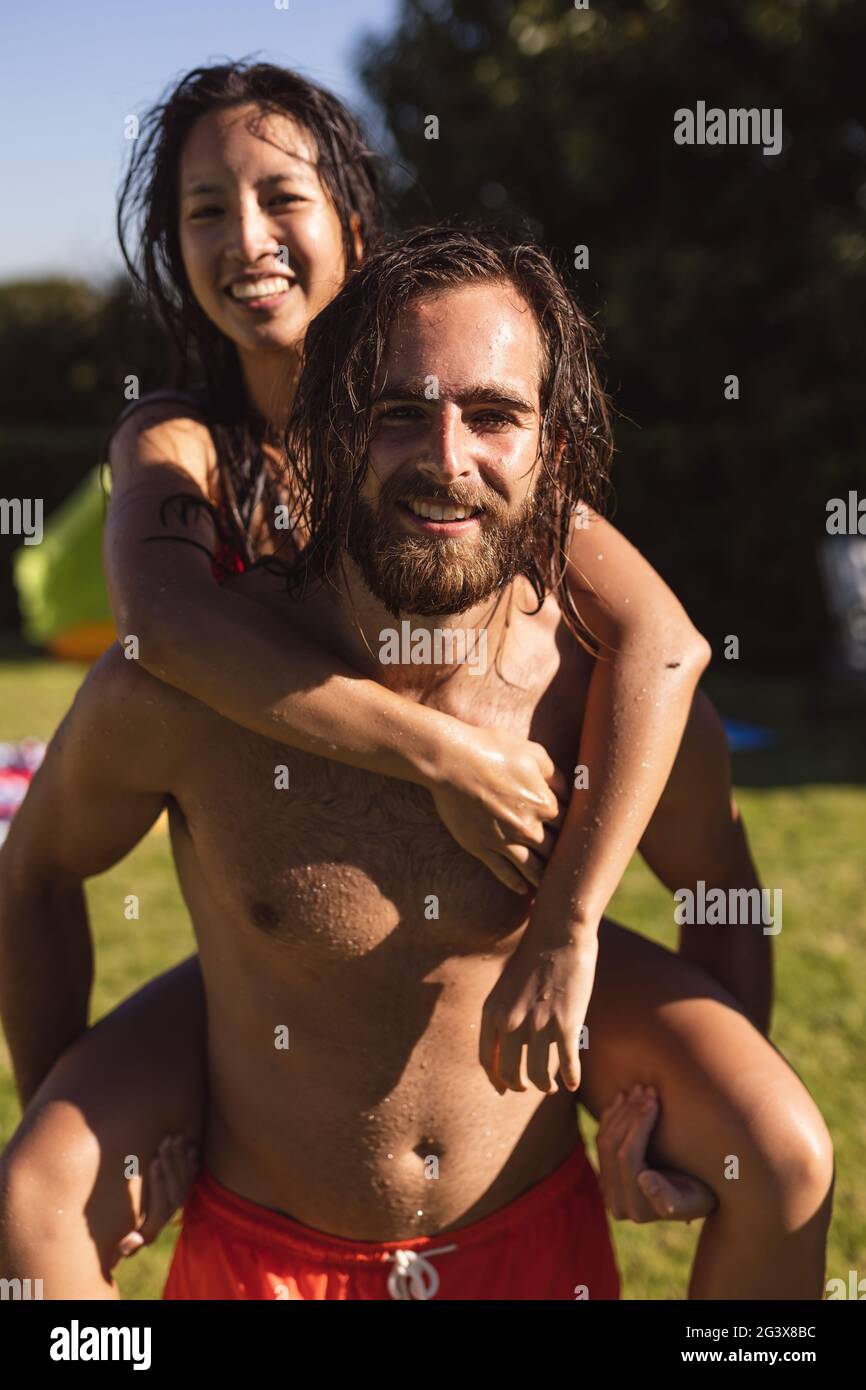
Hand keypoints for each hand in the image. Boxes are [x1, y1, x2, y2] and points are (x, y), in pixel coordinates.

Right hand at [111, 1133, 198, 1265]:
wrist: (126, 1242)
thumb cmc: (114, 1243)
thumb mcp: (115, 1248)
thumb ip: (123, 1246)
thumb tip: (133, 1241)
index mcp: (151, 1230)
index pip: (161, 1204)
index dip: (158, 1182)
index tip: (154, 1161)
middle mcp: (167, 1218)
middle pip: (175, 1188)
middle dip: (171, 1162)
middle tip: (166, 1140)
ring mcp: (174, 1207)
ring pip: (184, 1181)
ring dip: (180, 1158)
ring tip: (177, 1137)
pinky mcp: (178, 1198)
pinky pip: (190, 1180)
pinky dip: (191, 1163)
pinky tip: (191, 1147)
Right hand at [429, 726, 568, 893]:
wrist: (452, 761)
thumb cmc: (493, 750)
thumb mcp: (533, 753)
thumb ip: (555, 775)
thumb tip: (568, 790)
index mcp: (545, 804)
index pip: (570, 825)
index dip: (574, 831)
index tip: (577, 838)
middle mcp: (529, 828)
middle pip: (555, 851)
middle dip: (563, 859)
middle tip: (571, 870)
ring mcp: (505, 841)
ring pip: (533, 869)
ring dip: (543, 879)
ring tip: (550, 888)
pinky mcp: (482, 847)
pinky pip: (504, 872)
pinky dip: (516, 884)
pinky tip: (523, 890)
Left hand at [480, 934, 596, 1093]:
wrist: (558, 935)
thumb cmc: (534, 958)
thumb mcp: (505, 986)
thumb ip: (504, 1014)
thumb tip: (511, 1045)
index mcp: (491, 1011)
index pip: (486, 1059)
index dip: (495, 1079)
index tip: (504, 1089)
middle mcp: (510, 1022)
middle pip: (509, 1073)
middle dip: (519, 1086)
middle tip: (529, 1088)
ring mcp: (537, 1025)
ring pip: (537, 1076)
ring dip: (544, 1086)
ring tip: (550, 1087)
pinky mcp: (565, 1025)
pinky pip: (567, 1065)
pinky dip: (570, 1078)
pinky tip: (573, 1083)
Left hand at [596, 1086, 716, 1222]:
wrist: (700, 1195)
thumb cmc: (705, 1195)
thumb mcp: (696, 1200)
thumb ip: (669, 1198)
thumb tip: (643, 1178)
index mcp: (636, 1208)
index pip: (628, 1156)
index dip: (639, 1123)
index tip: (655, 1099)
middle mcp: (616, 1202)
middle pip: (612, 1146)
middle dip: (630, 1113)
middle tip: (647, 1088)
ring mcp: (608, 1187)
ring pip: (604, 1139)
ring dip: (621, 1110)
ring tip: (640, 1088)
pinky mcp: (607, 1173)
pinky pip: (602, 1138)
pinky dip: (612, 1115)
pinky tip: (623, 1097)